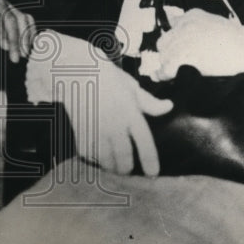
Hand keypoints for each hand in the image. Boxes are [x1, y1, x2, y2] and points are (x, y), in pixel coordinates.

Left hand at [0, 0, 35, 63]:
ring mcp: (8, 5)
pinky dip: (30, 33)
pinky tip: (29, 47)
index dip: (0, 33)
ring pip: (21, 18)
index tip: (5, 48)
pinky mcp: (15, 11)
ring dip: (25, 38)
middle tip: (15, 58)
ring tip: (24, 55)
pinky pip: (27, 20)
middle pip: (10, 18)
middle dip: (14, 40)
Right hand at [26, 32, 172, 174]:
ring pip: (106, 160)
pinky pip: (88, 153)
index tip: (152, 173)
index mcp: (130, 112)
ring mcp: (96, 129)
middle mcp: (114, 124)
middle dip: (127, 169)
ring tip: (113, 168)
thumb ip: (149, 102)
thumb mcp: (130, 86)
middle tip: (128, 171)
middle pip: (124, 157)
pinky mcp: (80, 130)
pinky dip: (93, 158)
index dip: (150, 161)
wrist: (74, 69)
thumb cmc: (105, 76)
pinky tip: (97, 157)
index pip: (144, 143)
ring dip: (110, 167)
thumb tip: (168, 107)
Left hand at [154, 9, 243, 80]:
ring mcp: (181, 42)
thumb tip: (175, 22)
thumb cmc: (239, 41)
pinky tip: (171, 78)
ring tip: (180, 71)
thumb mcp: (216, 24)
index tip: (180, 50)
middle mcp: (183, 27)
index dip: (175, 42)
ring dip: (169, 64)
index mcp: (192, 16)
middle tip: (180, 63)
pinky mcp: (181, 59)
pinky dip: (166, 76)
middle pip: (164, 42)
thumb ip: (195, 24)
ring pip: (164, 56)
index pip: (172, 28)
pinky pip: (165, 69)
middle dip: (170, 52)